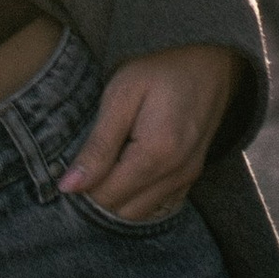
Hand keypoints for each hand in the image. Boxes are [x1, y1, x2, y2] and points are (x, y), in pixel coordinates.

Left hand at [58, 45, 238, 221]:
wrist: (209, 64)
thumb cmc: (160, 71)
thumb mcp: (121, 96)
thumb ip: (98, 145)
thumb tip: (69, 187)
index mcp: (156, 155)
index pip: (107, 197)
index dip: (82, 187)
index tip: (71, 164)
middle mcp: (176, 176)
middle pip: (124, 211)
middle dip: (99, 195)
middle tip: (88, 161)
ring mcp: (187, 179)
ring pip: (141, 213)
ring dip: (118, 198)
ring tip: (107, 161)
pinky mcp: (192, 177)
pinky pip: (158, 205)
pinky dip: (138, 196)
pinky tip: (127, 167)